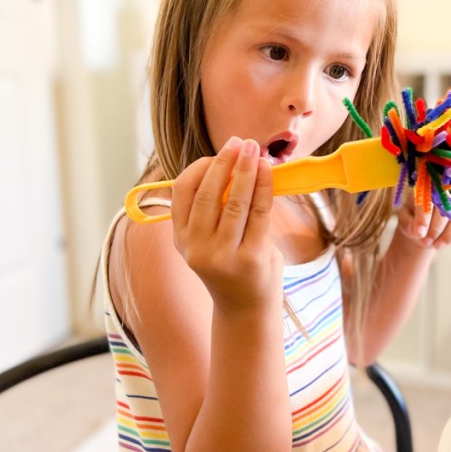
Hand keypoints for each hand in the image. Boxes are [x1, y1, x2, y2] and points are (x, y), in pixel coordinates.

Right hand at [171, 137, 282, 313]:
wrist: (245, 308)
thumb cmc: (231, 264)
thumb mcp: (209, 240)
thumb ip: (212, 208)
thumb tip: (234, 161)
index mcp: (181, 238)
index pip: (182, 192)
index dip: (199, 167)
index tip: (219, 154)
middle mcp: (197, 248)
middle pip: (208, 194)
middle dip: (225, 163)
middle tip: (240, 143)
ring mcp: (223, 256)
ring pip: (235, 202)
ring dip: (247, 171)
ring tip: (256, 151)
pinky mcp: (251, 258)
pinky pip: (259, 214)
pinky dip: (264, 188)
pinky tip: (269, 172)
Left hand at [395, 193, 450, 249]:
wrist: (421, 231)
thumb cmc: (412, 222)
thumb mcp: (404, 223)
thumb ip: (409, 225)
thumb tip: (419, 232)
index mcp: (427, 192)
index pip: (428, 200)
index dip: (425, 217)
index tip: (420, 233)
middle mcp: (445, 196)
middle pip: (447, 208)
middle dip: (436, 229)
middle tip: (425, 242)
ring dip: (450, 234)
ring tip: (437, 246)